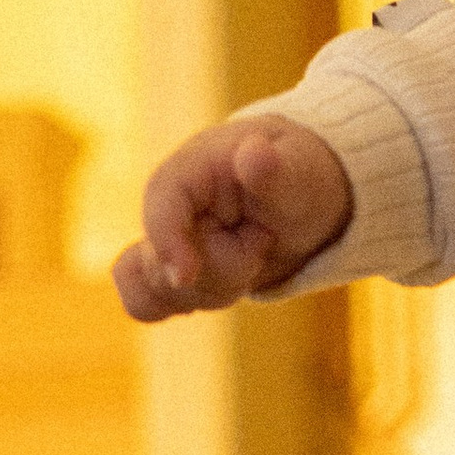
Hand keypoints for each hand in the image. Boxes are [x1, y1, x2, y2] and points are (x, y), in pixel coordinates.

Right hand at [114, 116, 352, 319]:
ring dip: (218, 288)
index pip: (159, 204)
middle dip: (220, 271)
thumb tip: (255, 151)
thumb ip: (274, 169)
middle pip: (159, 263)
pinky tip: (230, 283)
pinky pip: (150, 303)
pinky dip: (194, 301)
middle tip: (264, 240)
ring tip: (255, 253)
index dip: (165, 243)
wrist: (304, 199)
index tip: (185, 276)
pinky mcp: (170, 268)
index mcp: (191, 168)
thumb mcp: (299, 172)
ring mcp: (167, 240)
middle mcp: (169, 205)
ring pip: (163, 291)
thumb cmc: (299, 177)